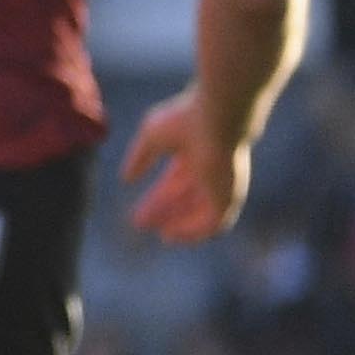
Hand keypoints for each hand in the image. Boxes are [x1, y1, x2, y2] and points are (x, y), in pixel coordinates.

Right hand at [120, 88, 251, 244]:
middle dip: (166, 213)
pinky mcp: (228, 196)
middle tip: (142, 225)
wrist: (217, 119)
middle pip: (187, 201)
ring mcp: (221, 185)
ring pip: (202, 214)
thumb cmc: (185, 119)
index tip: (138, 213)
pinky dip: (194, 231)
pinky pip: (213, 223)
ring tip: (163, 236)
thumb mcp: (151, 137)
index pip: (175, 184)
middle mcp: (210, 173)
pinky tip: (173, 234)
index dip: (157, 199)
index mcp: (195, 156)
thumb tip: (127, 179)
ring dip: (182, 226)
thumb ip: (140, 158)